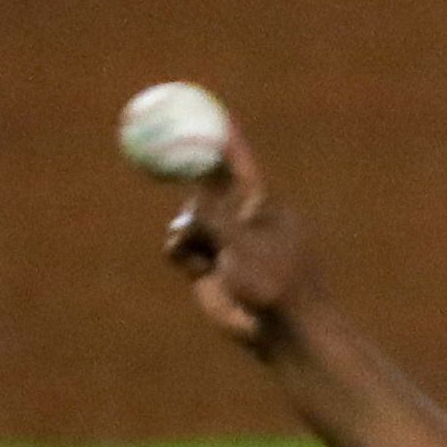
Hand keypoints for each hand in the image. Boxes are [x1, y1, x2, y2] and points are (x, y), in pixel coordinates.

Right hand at [164, 136, 316, 350]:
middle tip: (164, 152)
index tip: (211, 114)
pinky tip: (190, 265)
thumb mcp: (245, 245)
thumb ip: (216, 218)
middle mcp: (240, 220)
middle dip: (187, 170)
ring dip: (185, 228)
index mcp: (262, 205)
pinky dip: (179, 249)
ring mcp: (223, 243)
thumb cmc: (276, 284)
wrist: (282, 332)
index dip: (223, 138)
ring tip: (196, 249)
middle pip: (207, 184)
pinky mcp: (207, 267)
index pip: (239, 162)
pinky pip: (180, 245)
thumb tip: (192, 197)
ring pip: (188, 218)